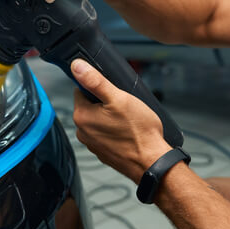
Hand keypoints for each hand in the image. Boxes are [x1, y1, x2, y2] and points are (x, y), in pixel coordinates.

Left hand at [71, 59, 170, 183]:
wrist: (152, 162)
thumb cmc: (139, 132)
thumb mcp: (119, 98)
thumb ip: (95, 81)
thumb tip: (77, 67)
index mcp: (82, 116)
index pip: (81, 90)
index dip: (98, 88)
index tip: (113, 93)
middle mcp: (82, 132)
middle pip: (90, 106)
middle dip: (105, 103)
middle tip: (123, 107)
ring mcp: (92, 144)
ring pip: (99, 120)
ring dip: (110, 118)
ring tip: (128, 121)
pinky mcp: (103, 152)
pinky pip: (106, 135)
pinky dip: (115, 132)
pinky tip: (128, 133)